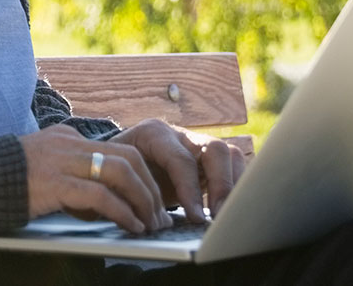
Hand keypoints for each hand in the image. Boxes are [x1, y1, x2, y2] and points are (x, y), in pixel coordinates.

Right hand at [19, 125, 171, 233]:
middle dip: (150, 187)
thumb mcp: (39, 165)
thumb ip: (65, 170)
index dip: (140, 176)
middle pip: (127, 157)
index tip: (150, 198)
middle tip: (159, 213)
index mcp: (64, 137)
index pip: (116, 150)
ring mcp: (61, 161)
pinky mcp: (54, 183)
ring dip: (142, 200)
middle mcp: (67, 144)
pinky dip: (122, 212)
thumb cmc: (0, 179)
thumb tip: (94, 198)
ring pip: (120, 172)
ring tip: (150, 222)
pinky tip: (131, 225)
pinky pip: (100, 195)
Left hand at [109, 119, 248, 223]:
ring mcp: (197, 145)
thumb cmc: (114, 169)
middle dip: (222, 184)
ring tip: (228, 214)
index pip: (181, 159)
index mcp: (153, 133)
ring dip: (235, 185)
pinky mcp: (209, 160)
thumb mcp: (115, 175)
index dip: (190, 189)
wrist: (117, 158)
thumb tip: (145, 219)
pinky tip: (232, 208)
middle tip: (218, 214)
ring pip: (231, 155)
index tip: (196, 217)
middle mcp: (180, 135)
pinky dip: (237, 187)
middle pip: (215, 149)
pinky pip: (234, 167)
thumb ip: (130, 191)